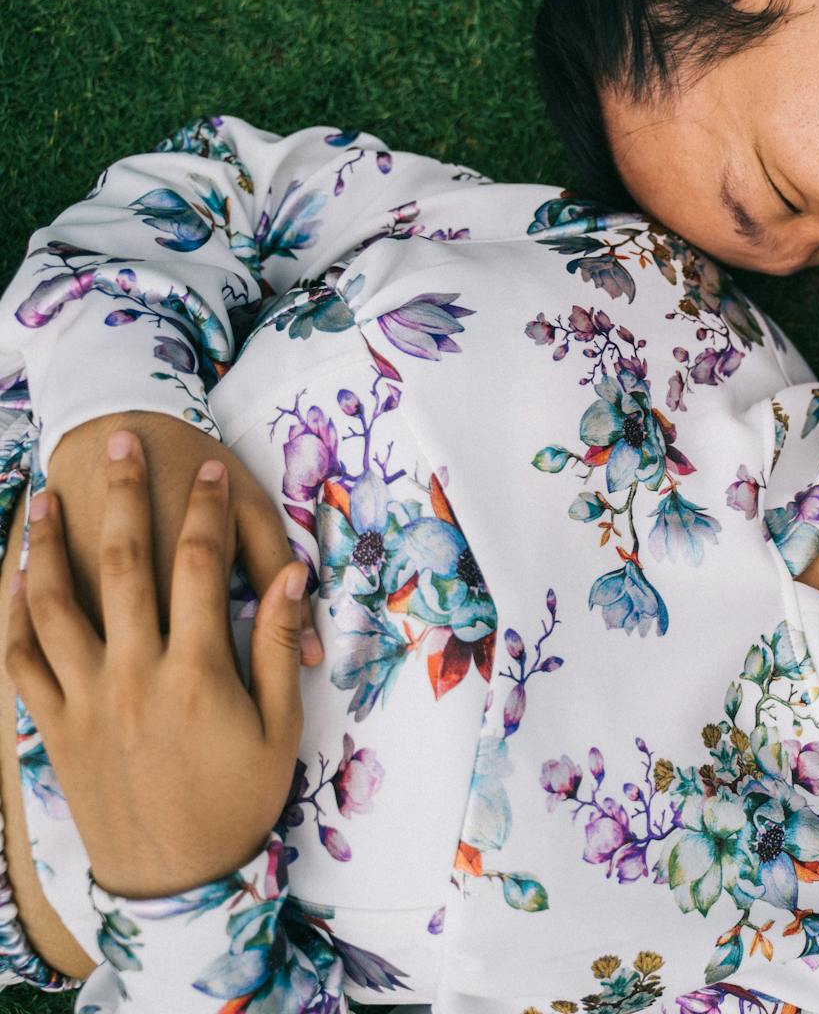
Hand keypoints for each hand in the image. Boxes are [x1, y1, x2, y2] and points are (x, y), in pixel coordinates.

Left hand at [6, 432, 307, 898]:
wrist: (177, 876)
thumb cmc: (240, 798)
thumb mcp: (280, 724)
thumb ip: (275, 645)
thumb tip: (289, 576)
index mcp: (198, 673)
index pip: (198, 567)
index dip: (204, 511)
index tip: (206, 470)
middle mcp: (134, 676)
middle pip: (123, 564)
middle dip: (123, 496)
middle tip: (116, 444)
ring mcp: (86, 699)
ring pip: (54, 604)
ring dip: (44, 544)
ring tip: (42, 498)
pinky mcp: (55, 724)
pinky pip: (19, 659)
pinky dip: (11, 613)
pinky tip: (13, 578)